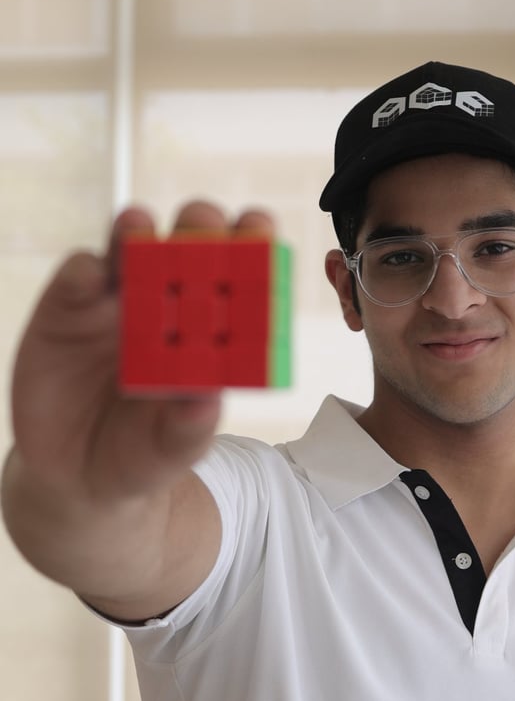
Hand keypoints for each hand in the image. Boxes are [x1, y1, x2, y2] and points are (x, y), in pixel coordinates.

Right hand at [10, 200, 261, 502]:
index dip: (253, 249)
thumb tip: (207, 403)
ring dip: (136, 231)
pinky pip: (76, 276)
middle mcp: (169, 304)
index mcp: (209, 331)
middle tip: (203, 227)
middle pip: (189, 244)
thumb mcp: (171, 452)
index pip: (239, 278)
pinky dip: (83, 270)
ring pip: (130, 246)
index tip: (261, 233)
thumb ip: (189, 429)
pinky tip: (90, 276)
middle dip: (200, 226)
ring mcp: (117, 301)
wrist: (76, 474)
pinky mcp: (68, 308)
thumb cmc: (143, 454)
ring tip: (139, 227)